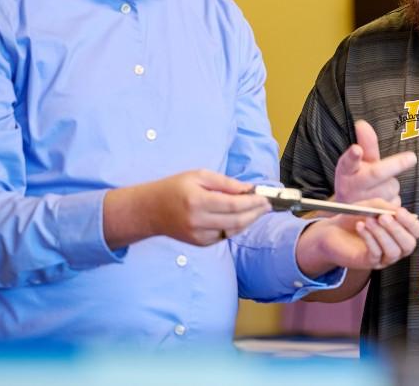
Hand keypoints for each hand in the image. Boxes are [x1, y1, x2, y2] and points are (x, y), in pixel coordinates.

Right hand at [104, 170, 270, 248]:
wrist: (150, 210)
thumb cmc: (174, 188)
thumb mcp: (198, 175)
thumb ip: (225, 182)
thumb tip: (248, 189)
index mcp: (197, 201)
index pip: (233, 204)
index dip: (252, 202)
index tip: (265, 198)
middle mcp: (197, 221)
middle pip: (236, 220)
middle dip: (256, 212)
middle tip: (268, 204)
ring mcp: (198, 235)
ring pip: (233, 230)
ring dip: (249, 221)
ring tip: (259, 210)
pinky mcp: (199, 243)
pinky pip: (224, 236)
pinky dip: (237, 227)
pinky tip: (243, 217)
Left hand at [295, 200, 418, 276]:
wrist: (332, 230)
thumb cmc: (355, 217)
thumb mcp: (372, 206)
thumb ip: (386, 206)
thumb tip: (397, 211)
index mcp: (400, 231)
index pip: (416, 231)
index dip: (410, 222)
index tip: (399, 212)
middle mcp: (396, 246)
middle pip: (409, 244)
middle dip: (397, 230)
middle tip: (383, 218)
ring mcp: (384, 257)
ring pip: (393, 251)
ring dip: (382, 234)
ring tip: (369, 221)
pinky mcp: (370, 263)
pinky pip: (376, 254)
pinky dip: (369, 239)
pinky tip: (361, 227)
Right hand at [333, 120, 415, 204]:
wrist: (347, 211)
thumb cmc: (355, 179)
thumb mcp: (357, 162)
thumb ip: (365, 144)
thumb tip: (362, 124)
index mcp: (346, 170)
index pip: (348, 161)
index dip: (352, 156)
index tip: (356, 149)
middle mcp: (353, 186)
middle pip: (377, 174)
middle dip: (394, 165)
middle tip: (412, 157)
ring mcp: (363, 204)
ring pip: (391, 187)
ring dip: (392, 185)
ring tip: (380, 186)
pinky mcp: (375, 216)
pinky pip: (395, 202)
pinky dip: (393, 199)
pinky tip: (383, 200)